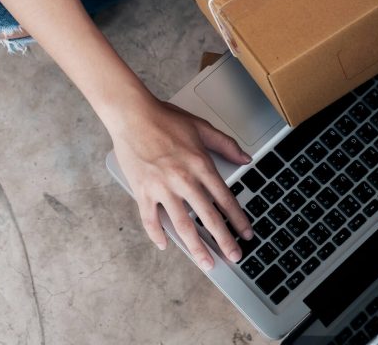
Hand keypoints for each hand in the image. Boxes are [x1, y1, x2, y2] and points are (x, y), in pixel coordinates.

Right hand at [108, 94, 253, 270]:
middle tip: (233, 256)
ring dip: (196, 247)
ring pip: (182, 224)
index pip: (225, 199)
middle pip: (207, 217)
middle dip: (223, 241)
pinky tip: (165, 244)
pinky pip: (150, 218)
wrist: (132, 114)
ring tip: (206, 262)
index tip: (245, 234)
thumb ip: (225, 144)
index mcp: (200, 164)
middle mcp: (183, 179)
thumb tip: (246, 157)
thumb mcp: (201, 127)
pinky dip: (157, 234)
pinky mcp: (142, 190)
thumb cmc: (164, 118)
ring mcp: (161, 187)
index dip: (237, 219)